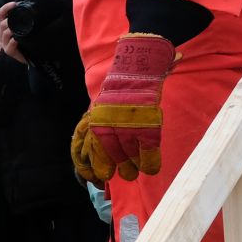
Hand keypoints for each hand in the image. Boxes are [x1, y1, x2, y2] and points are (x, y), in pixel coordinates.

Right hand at [0, 3, 25, 64]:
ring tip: (19, 29)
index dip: (6, 8)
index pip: (1, 14)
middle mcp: (3, 34)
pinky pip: (9, 46)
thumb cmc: (27, 40)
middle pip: (3, 24)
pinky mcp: (9, 51)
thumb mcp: (25, 27)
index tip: (14, 4)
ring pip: (5, 34)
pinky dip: (13, 42)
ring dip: (11, 30)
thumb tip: (30, 7)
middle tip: (20, 18)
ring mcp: (5, 43)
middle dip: (10, 20)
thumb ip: (25, 19)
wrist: (30, 55)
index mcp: (5, 27)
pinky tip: (17, 40)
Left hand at [71, 33, 173, 184]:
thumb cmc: (122, 84)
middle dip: (118, 168)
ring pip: (129, 155)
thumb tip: (96, 140)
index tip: (99, 177)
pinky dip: (150, 162)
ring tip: (136, 173)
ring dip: (133, 167)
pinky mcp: (147, 125)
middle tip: (125, 174)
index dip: (94, 165)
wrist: (138, 64)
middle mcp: (109, 125)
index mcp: (96, 120)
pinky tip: (151, 169)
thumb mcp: (103, 103)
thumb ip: (102, 121)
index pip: (89, 149)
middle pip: (111, 155)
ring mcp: (128, 126)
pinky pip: (148, 150)